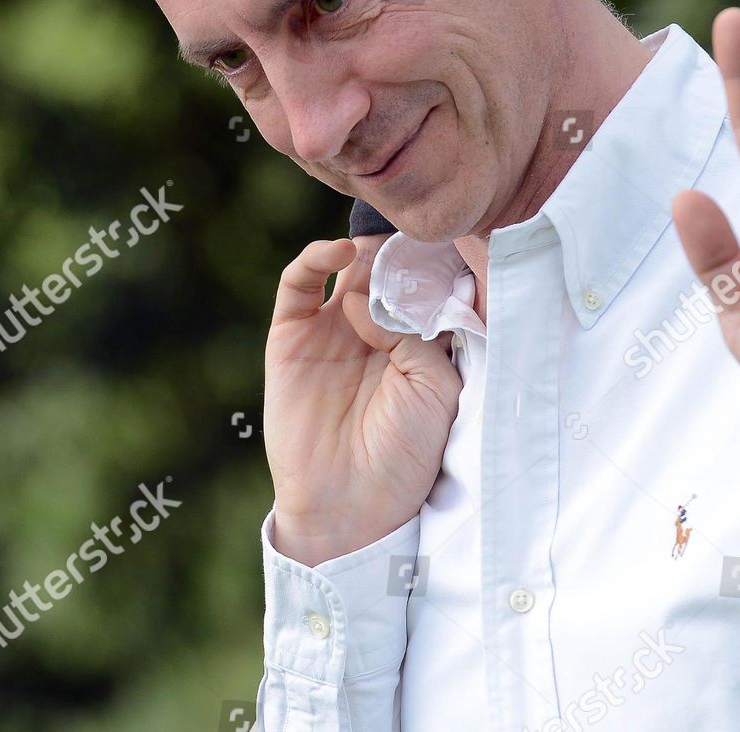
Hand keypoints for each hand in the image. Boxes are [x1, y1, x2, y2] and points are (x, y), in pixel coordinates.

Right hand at [264, 233, 461, 565]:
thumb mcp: (435, 388)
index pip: (421, 280)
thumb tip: (369, 297)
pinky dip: (315, 257)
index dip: (432, 257)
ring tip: (377, 253)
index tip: (449, 234)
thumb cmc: (404, 455)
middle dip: (398, 247)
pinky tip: (341, 254)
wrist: (351, 507)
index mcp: (413, 339)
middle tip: (413, 231)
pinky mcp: (290, 335)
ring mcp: (330, 328)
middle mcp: (372, 328)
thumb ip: (413, 333)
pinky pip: (297, 283)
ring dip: (363, 249)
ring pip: (345, 266)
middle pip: (384, 266)